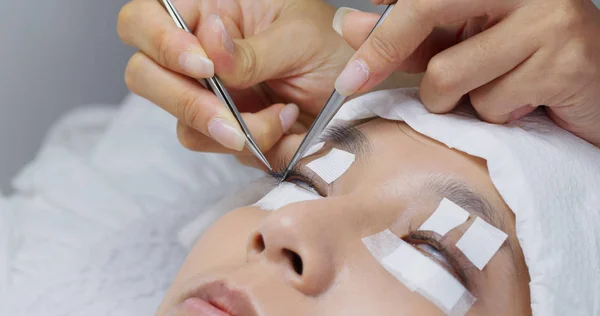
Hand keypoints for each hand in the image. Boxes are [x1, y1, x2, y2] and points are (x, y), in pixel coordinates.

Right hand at [117, 0, 352, 168]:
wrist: (360, 92)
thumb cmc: (332, 46)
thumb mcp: (298, 38)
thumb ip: (250, 50)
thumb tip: (208, 43)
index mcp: (210, 12)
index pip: (145, 19)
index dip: (160, 43)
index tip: (203, 67)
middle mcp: (200, 54)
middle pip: (144, 75)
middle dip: (185, 101)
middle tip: (229, 118)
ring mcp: (210, 95)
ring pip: (180, 122)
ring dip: (228, 129)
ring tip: (282, 116)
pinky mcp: (225, 128)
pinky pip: (215, 146)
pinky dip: (252, 144)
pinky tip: (285, 125)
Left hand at [333, 0, 599, 145]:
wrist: (599, 90)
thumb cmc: (524, 65)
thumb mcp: (463, 43)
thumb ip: (411, 34)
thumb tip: (351, 25)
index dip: (379, 24)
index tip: (346, 49)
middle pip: (426, 9)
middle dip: (385, 51)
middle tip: (353, 80)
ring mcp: (551, 18)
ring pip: (449, 74)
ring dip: (455, 100)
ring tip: (490, 92)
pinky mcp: (567, 61)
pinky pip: (491, 104)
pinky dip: (494, 115)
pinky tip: (523, 104)